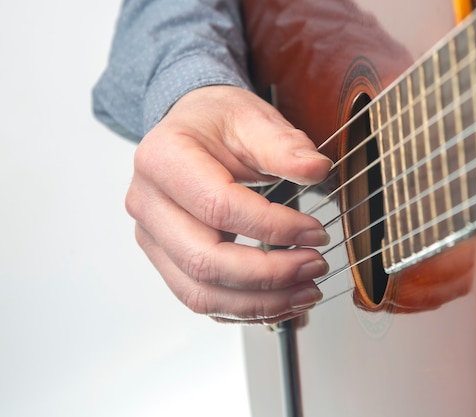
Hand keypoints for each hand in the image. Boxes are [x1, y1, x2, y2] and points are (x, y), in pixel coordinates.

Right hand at [125, 86, 332, 323]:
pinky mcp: (166, 258)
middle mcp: (147, 203)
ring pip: (199, 292)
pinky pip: (200, 297)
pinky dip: (243, 308)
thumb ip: (283, 145)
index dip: (274, 227)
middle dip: (269, 275)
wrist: (189, 130)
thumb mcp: (251, 118)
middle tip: (315, 266)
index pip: (219, 207)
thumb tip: (316, 169)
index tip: (316, 232)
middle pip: (204, 261)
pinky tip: (281, 299)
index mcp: (162, 159)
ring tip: (306, 291)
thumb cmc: (216, 122)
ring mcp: (152, 236)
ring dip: (259, 303)